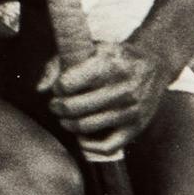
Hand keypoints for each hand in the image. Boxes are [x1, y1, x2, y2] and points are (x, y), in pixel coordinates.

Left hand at [38, 39, 168, 157]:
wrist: (154, 65)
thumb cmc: (113, 57)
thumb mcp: (88, 48)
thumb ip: (58, 64)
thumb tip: (40, 89)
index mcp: (108, 65)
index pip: (67, 83)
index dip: (57, 87)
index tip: (59, 86)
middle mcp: (122, 89)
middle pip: (73, 107)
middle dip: (57, 107)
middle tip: (56, 104)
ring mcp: (131, 110)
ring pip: (86, 126)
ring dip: (68, 124)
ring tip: (66, 117)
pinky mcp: (137, 127)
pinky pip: (108, 146)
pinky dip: (89, 145)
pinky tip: (82, 136)